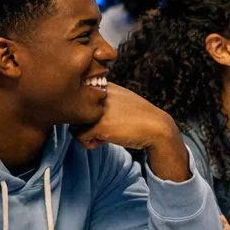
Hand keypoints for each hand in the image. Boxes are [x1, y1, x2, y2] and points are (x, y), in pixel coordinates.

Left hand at [73, 84, 189, 181]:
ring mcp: (98, 109)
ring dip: (85, 134)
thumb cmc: (140, 117)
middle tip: (100, 128)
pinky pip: (79, 137)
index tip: (99, 118)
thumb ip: (104, 98)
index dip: (85, 110)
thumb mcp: (122, 99)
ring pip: (73, 124)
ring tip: (101, 136)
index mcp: (103, 85)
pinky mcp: (99, 124)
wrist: (157, 127)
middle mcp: (98, 94)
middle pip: (74, 111)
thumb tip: (83, 108)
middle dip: (84, 123)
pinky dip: (89, 144)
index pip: (79, 96)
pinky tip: (103, 141)